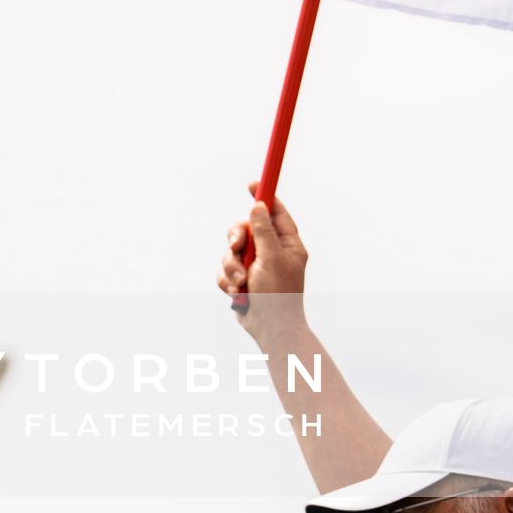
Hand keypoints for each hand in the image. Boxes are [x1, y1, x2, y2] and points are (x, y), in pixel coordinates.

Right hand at [219, 183, 308, 338]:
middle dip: (237, 239)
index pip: (276, 213)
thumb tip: (258, 206)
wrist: (269, 328)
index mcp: (288, 245)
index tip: (252, 184)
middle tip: (236, 246)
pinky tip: (238, 293)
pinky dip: (228, 280)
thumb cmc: (278, 294)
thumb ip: (264, 230)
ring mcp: (255, 266)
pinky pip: (225, 269)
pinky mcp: (241, 279)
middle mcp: (271, 252)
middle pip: (246, 229)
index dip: (264, 197)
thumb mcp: (272, 258)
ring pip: (231, 251)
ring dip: (231, 266)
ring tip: (241, 283)